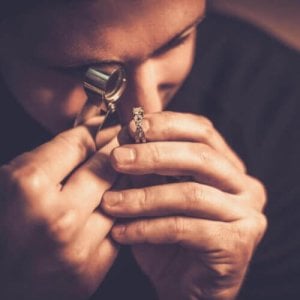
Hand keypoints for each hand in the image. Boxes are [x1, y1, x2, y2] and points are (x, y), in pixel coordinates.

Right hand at [0, 124, 120, 299]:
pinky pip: (117, 226)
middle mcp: (58, 216)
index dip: (92, 131)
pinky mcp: (92, 270)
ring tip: (119, 171)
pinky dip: (118, 211)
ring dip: (120, 179)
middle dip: (112, 150)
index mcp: (28, 187)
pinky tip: (114, 202)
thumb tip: (89, 135)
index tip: (103, 128)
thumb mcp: (10, 180)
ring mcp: (78, 246)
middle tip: (120, 142)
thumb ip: (48, 156)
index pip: (78, 143)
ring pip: (119, 194)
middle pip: (104, 166)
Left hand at [101, 112, 266, 299]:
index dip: (165, 125)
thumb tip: (125, 136)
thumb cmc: (169, 234)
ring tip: (109, 202)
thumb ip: (147, 167)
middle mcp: (244, 185)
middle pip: (200, 156)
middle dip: (153, 155)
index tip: (129, 129)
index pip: (201, 130)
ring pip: (189, 194)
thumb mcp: (155, 192)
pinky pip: (185, 228)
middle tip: (117, 159)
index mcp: (228, 165)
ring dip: (143, 197)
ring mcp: (246, 213)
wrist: (185, 285)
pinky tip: (121, 233)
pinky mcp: (237, 243)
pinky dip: (147, 229)